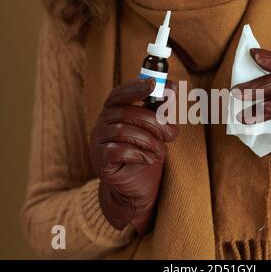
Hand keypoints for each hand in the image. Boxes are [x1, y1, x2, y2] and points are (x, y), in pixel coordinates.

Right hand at [90, 78, 177, 233]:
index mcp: (114, 112)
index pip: (119, 94)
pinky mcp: (100, 161)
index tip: (154, 84)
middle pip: (125, 112)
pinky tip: (149, 159)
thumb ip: (160, 108)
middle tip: (172, 134)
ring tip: (161, 152)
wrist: (137, 187)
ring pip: (123, 131)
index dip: (135, 87)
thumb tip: (171, 85)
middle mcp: (102, 124)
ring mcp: (97, 143)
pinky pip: (117, 150)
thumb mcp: (156, 129)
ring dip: (149, 141)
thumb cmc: (145, 152)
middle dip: (154, 121)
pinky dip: (139, 154)